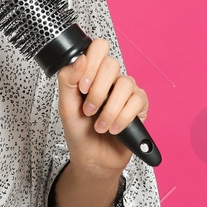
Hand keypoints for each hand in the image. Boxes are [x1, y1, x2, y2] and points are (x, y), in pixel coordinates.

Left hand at [55, 37, 149, 174]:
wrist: (92, 158)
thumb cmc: (79, 131)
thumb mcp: (66, 106)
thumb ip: (68, 80)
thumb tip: (79, 58)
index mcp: (93, 73)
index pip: (98, 48)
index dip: (91, 63)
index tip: (82, 87)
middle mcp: (111, 78)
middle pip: (112, 64)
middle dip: (97, 91)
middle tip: (88, 110)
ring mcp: (127, 91)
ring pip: (125, 84)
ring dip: (109, 109)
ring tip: (100, 126)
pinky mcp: (140, 106)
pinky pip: (137, 101)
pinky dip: (123, 118)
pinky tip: (114, 128)